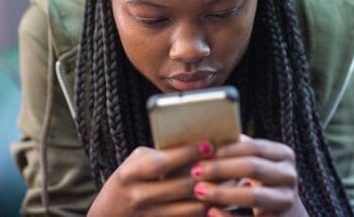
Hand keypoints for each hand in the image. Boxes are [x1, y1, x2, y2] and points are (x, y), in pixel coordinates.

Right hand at [88, 142, 213, 216]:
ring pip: (191, 208)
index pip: (162, 163)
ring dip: (212, 195)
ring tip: (227, 181)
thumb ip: (158, 155)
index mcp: (130, 175)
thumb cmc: (127, 184)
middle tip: (225, 162)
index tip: (208, 144)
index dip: (187, 153)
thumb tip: (194, 144)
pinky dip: (206, 211)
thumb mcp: (134, 165)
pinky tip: (216, 201)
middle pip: (182, 186)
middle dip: (207, 174)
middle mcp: (138, 197)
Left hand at [190, 135, 307, 216]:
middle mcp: (289, 176)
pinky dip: (227, 216)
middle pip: (254, 167)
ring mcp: (286, 201)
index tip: (205, 152)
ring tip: (199, 191)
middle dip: (221, 169)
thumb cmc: (260, 182)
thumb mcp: (255, 163)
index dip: (229, 149)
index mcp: (284, 155)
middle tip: (195, 171)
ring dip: (222, 193)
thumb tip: (207, 138)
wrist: (285, 215)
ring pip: (254, 196)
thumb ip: (238, 150)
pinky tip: (210, 212)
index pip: (255, 147)